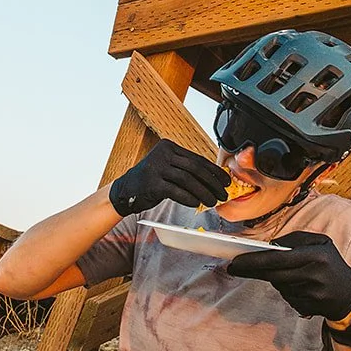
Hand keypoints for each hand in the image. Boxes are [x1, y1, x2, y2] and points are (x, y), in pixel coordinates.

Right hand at [109, 140, 229, 216]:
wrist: (126, 190)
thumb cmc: (151, 180)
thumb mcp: (168, 168)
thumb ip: (186, 169)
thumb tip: (214, 179)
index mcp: (169, 147)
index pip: (197, 158)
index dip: (214, 171)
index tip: (225, 181)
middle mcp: (162, 154)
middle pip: (194, 168)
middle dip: (212, 183)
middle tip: (222, 194)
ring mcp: (155, 167)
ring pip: (187, 179)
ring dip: (203, 192)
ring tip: (212, 201)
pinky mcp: (151, 182)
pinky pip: (175, 191)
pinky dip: (188, 198)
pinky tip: (196, 204)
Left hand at [228, 229, 350, 322]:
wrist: (349, 295)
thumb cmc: (331, 264)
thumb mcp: (321, 243)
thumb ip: (296, 239)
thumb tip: (271, 245)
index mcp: (316, 255)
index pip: (278, 258)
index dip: (255, 260)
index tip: (237, 260)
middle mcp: (313, 275)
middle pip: (273, 274)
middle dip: (252, 270)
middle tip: (235, 267)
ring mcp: (311, 294)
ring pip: (279, 285)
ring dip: (274, 278)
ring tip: (286, 272)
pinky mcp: (308, 307)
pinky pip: (286, 296)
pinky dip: (285, 289)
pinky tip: (298, 285)